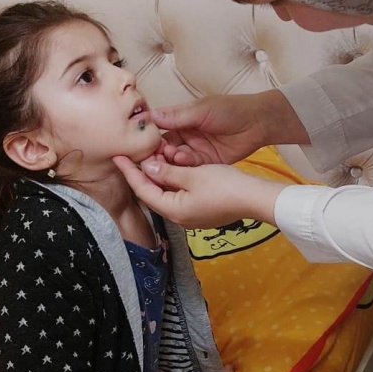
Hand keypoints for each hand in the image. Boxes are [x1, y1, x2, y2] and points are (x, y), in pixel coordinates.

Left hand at [113, 155, 289, 229]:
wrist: (255, 198)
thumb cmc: (225, 186)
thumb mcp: (193, 174)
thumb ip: (167, 171)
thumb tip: (147, 166)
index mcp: (173, 209)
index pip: (143, 190)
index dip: (129, 172)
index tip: (118, 156)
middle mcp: (179, 217)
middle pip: (153, 194)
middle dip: (143, 174)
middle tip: (133, 154)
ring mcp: (192, 216)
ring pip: (167, 194)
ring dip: (159, 176)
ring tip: (151, 157)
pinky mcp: (203, 211)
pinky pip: (180, 196)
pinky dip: (172, 181)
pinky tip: (172, 168)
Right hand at [150, 90, 307, 166]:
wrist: (258, 122)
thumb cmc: (230, 109)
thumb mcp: (202, 110)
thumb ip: (177, 116)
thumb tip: (151, 115)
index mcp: (181, 120)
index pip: (159, 130)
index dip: (150, 138)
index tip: (141, 143)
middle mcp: (186, 136)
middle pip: (165, 148)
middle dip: (158, 153)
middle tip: (152, 156)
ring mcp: (196, 150)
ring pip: (176, 159)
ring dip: (171, 160)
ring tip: (170, 157)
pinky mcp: (207, 163)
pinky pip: (191, 167)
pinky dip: (185, 166)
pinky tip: (183, 161)